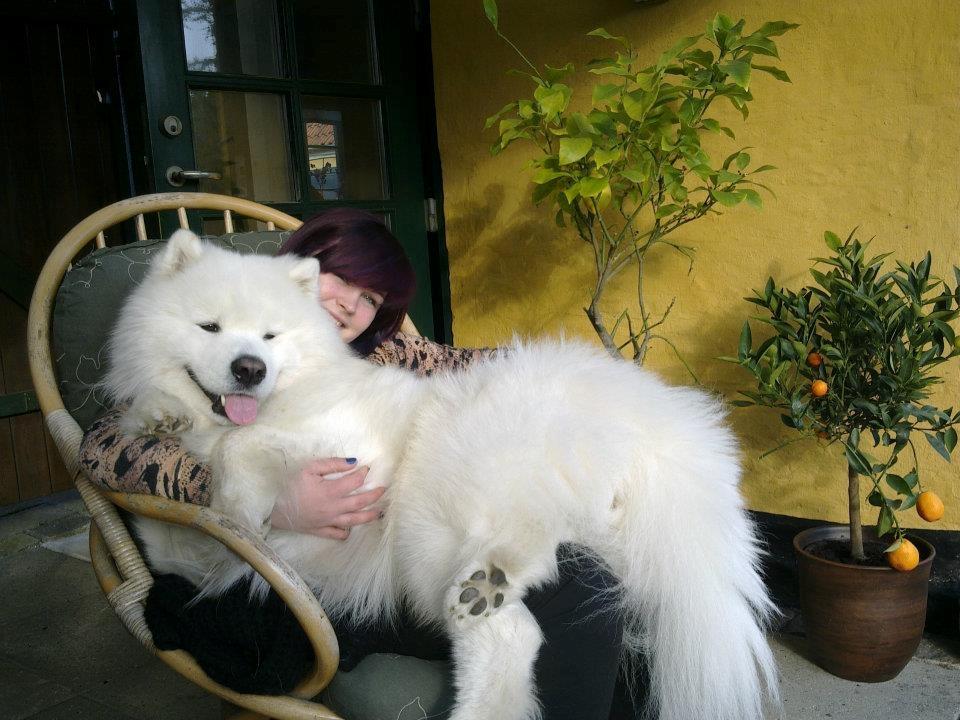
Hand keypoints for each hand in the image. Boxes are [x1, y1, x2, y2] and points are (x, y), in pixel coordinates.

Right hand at [270, 458, 384, 539]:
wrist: (273, 507)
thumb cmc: (290, 485)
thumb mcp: (309, 468)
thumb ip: (331, 464)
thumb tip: (352, 462)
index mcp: (330, 491)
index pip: (354, 482)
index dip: (362, 474)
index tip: (366, 469)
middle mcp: (333, 508)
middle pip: (360, 502)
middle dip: (374, 496)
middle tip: (383, 489)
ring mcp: (328, 521)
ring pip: (354, 520)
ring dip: (369, 516)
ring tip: (380, 512)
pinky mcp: (320, 530)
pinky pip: (338, 534)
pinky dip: (347, 531)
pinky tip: (352, 527)